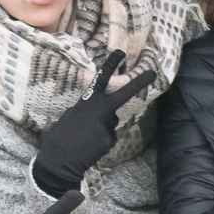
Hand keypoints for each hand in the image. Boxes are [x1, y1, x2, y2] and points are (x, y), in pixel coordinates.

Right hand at [31, 49, 157, 195]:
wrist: (60, 161)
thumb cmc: (61, 136)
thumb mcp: (72, 115)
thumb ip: (89, 109)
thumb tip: (100, 112)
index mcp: (88, 102)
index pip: (101, 78)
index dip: (111, 64)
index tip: (120, 52)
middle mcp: (101, 111)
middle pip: (124, 94)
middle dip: (139, 82)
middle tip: (153, 73)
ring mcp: (108, 126)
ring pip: (111, 121)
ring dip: (102, 126)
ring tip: (86, 137)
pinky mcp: (110, 140)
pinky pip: (109, 136)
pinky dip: (101, 140)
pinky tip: (90, 146)